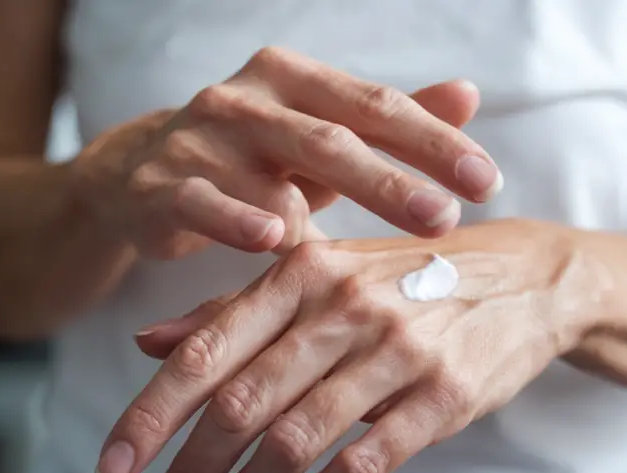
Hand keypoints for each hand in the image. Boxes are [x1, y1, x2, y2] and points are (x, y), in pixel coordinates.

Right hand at [71, 47, 501, 257]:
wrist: (140, 175)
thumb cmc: (253, 160)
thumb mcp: (321, 137)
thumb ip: (389, 122)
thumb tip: (469, 95)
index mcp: (295, 80)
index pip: (374, 106)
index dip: (432, 142)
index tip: (486, 182)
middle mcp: (250, 99)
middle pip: (333, 136)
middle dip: (396, 179)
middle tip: (449, 218)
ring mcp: (202, 137)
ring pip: (275, 165)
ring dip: (337, 198)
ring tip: (387, 229)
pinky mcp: (161, 184)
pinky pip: (203, 201)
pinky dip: (238, 220)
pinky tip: (275, 238)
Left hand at [98, 220, 603, 472]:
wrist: (521, 277)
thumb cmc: (404, 277)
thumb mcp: (320, 274)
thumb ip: (235, 308)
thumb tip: (149, 343)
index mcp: (303, 270)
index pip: (206, 349)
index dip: (151, 413)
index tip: (115, 465)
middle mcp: (345, 305)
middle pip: (242, 404)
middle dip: (191, 470)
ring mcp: (398, 351)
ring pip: (296, 440)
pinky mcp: (443, 396)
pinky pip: (363, 465)